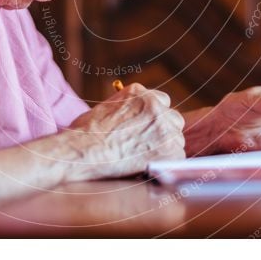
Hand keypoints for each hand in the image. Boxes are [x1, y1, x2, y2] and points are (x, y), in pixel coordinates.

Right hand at [68, 83, 184, 177]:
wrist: (83, 151)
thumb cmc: (86, 134)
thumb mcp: (107, 108)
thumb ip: (128, 110)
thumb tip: (137, 121)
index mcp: (138, 92)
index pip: (161, 101)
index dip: (154, 118)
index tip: (147, 129)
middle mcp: (155, 105)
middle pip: (174, 119)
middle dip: (164, 132)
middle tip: (149, 146)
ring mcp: (164, 126)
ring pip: (177, 138)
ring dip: (165, 148)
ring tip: (145, 159)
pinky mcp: (169, 148)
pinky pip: (177, 156)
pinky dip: (166, 164)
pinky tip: (149, 167)